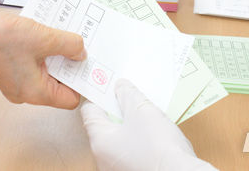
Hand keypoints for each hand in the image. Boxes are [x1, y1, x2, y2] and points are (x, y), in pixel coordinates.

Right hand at [0, 9, 85, 108]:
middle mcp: (25, 94)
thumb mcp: (44, 38)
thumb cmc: (3, 38)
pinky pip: (32, 66)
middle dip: (67, 64)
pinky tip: (43, 36)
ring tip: (58, 37)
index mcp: (35, 93)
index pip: (70, 99)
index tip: (86, 62)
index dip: (81, 81)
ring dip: (54, 56)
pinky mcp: (8, 71)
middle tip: (75, 45)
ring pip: (45, 73)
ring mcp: (15, 83)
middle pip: (58, 85)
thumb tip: (81, 52)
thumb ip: (69, 45)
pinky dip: (41, 53)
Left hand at [81, 80, 216, 170]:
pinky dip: (140, 142)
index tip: (112, 86)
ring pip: (120, 140)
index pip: (90, 111)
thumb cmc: (158, 148)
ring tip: (148, 116)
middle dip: (119, 110)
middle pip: (106, 126)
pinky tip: (156, 136)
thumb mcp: (142, 110)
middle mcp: (103, 158)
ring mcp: (118, 168)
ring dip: (132, 126)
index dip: (101, 95)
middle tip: (133, 98)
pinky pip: (132, 152)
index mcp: (99, 141)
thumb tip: (120, 86)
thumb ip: (127, 94)